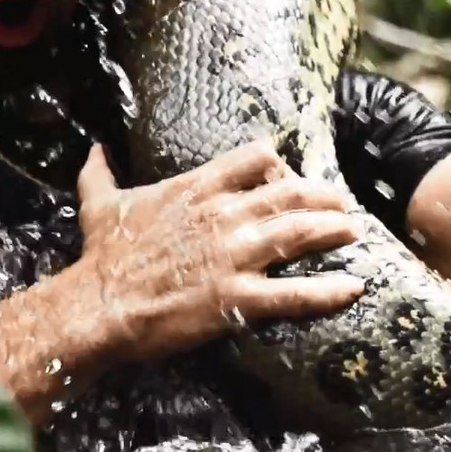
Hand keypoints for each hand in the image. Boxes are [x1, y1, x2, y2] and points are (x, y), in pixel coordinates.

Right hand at [73, 140, 365, 362]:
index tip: (289, 176)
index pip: (255, 158)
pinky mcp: (238, 297)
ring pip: (299, 232)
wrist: (98, 303)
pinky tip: (354, 288)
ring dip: (334, 230)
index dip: (279, 165)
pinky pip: (295, 293)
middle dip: (323, 195)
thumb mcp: (100, 203)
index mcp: (198, 189)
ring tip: (355, 231)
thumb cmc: (103, 255)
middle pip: (290, 192)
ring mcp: (235, 255)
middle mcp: (224, 215)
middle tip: (343, 203)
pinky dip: (329, 292)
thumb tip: (95, 148)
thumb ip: (101, 173)